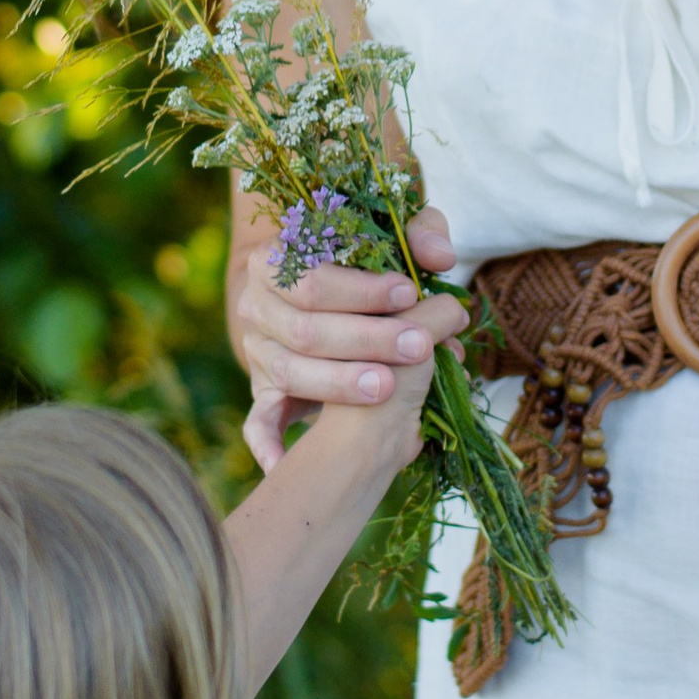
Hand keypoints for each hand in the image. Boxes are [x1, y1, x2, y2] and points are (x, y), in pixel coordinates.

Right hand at [229, 203, 460, 475]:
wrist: (309, 292)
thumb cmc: (362, 261)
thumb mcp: (390, 235)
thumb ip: (420, 234)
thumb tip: (441, 258)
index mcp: (278, 258)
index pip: (314, 276)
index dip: (362, 288)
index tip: (409, 294)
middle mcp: (257, 305)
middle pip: (304, 328)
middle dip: (365, 339)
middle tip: (417, 346)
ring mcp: (257, 351)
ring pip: (287, 372)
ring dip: (337, 384)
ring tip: (388, 388)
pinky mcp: (263, 391)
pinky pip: (258, 421)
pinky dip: (268, 444)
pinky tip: (285, 464)